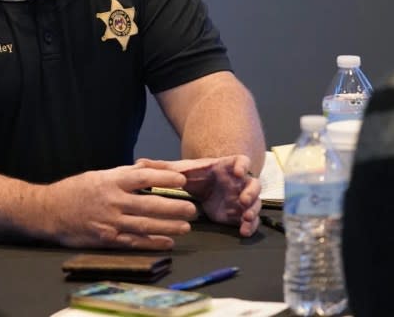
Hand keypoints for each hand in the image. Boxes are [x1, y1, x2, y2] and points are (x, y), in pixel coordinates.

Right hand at [41, 164, 198, 250]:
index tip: (182, 179)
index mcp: (109, 181)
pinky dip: (152, 242)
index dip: (164, 178)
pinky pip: (134, 242)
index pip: (142, 177)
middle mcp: (112, 201)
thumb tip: (148, 170)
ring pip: (145, 226)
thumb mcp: (97, 176)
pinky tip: (167, 242)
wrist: (48, 211)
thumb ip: (122, 176)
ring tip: (186, 227)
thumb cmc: (74, 191)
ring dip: (168, 227)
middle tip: (192, 209)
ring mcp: (109, 222)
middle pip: (149, 205)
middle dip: (174, 207)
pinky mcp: (106, 239)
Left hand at [136, 156, 260, 236]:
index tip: (238, 171)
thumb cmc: (195, 174)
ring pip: (254, 203)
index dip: (242, 165)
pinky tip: (243, 231)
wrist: (204, 186)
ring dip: (252, 210)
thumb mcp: (180, 171)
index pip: (241, 161)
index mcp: (226, 167)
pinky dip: (249, 225)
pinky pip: (250, 220)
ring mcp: (241, 198)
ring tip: (245, 218)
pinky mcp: (238, 213)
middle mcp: (238, 182)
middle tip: (243, 200)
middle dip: (251, 192)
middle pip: (253, 184)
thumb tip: (138, 161)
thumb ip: (163, 167)